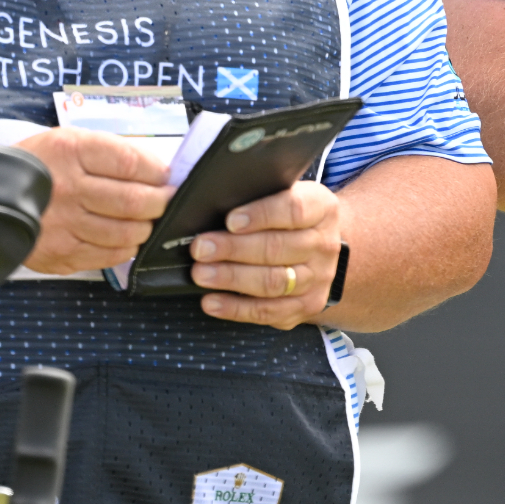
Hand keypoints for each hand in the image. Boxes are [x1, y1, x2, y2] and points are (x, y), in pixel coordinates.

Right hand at [13, 129, 173, 273]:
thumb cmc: (38, 165)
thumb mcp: (70, 141)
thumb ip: (112, 153)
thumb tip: (157, 170)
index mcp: (72, 152)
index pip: (131, 163)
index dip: (158, 172)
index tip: (167, 177)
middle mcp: (68, 189)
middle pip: (133, 201)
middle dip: (159, 203)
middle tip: (165, 201)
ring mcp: (63, 225)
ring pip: (124, 233)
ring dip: (144, 228)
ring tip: (145, 221)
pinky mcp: (59, 254)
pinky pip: (107, 256)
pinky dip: (125, 249)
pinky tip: (125, 239)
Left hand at [190, 180, 343, 328]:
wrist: (320, 249)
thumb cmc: (287, 217)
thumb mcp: (279, 193)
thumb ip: (245, 192)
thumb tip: (181, 193)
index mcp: (321, 208)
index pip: (294, 210)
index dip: (261, 215)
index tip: (230, 220)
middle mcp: (324, 244)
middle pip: (278, 248)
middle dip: (234, 249)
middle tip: (201, 248)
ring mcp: (318, 278)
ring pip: (274, 282)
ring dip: (233, 278)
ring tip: (202, 274)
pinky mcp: (307, 306)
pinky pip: (269, 311)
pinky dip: (236, 308)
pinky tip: (211, 301)